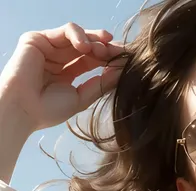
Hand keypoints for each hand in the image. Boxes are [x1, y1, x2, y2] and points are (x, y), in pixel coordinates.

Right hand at [0, 23, 125, 133]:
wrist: (24, 109)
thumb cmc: (48, 110)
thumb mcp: (81, 98)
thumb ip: (101, 84)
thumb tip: (123, 72)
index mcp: (68, 73)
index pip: (93, 61)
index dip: (109, 58)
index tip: (127, 60)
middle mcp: (59, 59)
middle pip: (88, 46)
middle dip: (105, 48)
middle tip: (118, 53)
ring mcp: (49, 47)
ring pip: (78, 36)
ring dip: (94, 41)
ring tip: (102, 51)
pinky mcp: (39, 38)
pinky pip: (65, 30)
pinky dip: (79, 35)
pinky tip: (86, 46)